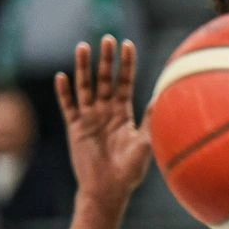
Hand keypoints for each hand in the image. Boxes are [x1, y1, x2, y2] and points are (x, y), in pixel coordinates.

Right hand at [56, 36, 149, 204]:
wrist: (110, 190)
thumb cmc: (130, 171)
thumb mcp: (146, 144)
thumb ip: (152, 121)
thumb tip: (166, 100)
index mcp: (124, 114)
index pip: (125, 83)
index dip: (126, 65)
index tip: (128, 44)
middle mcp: (106, 112)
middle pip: (105, 79)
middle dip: (107, 60)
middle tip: (107, 38)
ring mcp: (89, 118)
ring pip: (85, 87)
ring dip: (83, 67)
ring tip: (83, 46)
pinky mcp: (75, 127)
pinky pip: (68, 106)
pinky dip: (64, 92)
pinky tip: (62, 77)